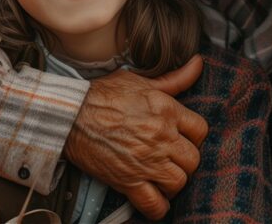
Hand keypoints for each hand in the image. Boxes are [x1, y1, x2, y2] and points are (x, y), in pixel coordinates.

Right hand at [64, 55, 207, 219]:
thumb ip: (174, 78)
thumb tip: (198, 64)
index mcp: (166, 110)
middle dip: (185, 161)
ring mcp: (146, 161)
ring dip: (173, 183)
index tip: (182, 138)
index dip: (194, 136)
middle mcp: (161, 136)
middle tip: (171, 158)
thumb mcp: (140, 80)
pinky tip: (154, 199)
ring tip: (162, 177)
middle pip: (193, 159)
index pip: (200, 130)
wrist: (70, 115)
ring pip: (179, 182)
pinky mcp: (128, 181)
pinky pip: (154, 205)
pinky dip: (157, 207)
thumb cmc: (102, 95)